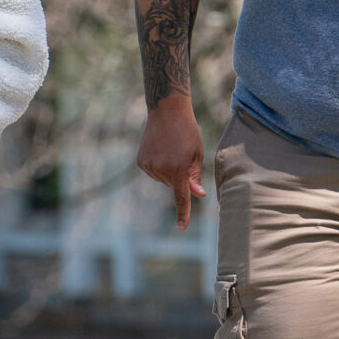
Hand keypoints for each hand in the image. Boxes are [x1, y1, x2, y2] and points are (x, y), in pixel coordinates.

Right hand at [137, 100, 205, 231]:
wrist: (167, 111)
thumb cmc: (188, 131)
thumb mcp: (197, 154)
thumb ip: (195, 177)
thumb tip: (197, 195)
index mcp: (178, 169)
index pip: (181, 197)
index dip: (183, 213)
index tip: (181, 228)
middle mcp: (161, 170)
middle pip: (174, 186)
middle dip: (180, 176)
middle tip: (182, 154)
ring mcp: (148, 166)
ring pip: (163, 179)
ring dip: (169, 170)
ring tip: (171, 149)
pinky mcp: (141, 161)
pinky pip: (153, 172)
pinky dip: (159, 166)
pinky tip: (161, 149)